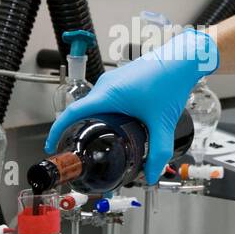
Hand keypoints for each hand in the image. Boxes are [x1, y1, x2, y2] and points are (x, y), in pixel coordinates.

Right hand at [44, 28, 218, 183]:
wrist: (182, 59)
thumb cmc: (170, 81)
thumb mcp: (162, 123)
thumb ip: (158, 151)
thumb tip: (151, 174)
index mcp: (107, 95)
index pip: (72, 113)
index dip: (57, 130)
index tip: (52, 144)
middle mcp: (105, 86)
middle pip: (82, 111)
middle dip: (77, 131)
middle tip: (79, 150)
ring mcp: (112, 81)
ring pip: (94, 105)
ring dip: (93, 122)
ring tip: (97, 141)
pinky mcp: (120, 80)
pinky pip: (103, 99)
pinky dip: (103, 113)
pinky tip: (115, 126)